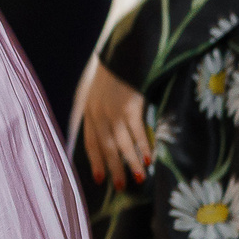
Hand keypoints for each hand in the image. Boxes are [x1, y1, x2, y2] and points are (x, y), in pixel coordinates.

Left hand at [78, 60, 150, 185]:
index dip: (95, 161)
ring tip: (140, 178)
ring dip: (131, 163)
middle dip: (113, 168)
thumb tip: (111, 134)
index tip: (99, 179)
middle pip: (105, 147)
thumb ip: (103, 111)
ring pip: (120, 144)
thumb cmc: (116, 72)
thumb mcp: (101, 92)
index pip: (90, 142)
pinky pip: (136, 132)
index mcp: (89, 110)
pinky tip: (149, 158)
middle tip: (122, 187)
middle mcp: (97, 113)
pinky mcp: (128, 106)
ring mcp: (112, 110)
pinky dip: (143, 147)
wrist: (124, 51)